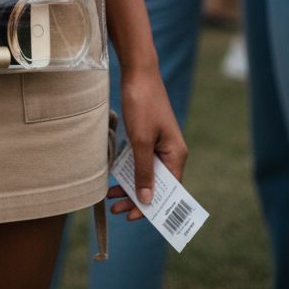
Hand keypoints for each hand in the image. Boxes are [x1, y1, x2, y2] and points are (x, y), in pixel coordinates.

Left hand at [109, 65, 187, 219]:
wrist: (138, 71)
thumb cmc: (142, 104)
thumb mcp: (141, 141)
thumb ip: (144, 171)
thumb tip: (148, 200)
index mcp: (176, 154)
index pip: (168, 190)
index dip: (151, 206)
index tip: (132, 216)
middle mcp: (171, 151)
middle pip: (157, 183)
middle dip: (137, 198)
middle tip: (116, 209)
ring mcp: (160, 142)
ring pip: (146, 172)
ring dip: (130, 185)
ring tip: (111, 196)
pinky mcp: (148, 134)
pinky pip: (140, 159)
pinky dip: (128, 169)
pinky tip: (115, 176)